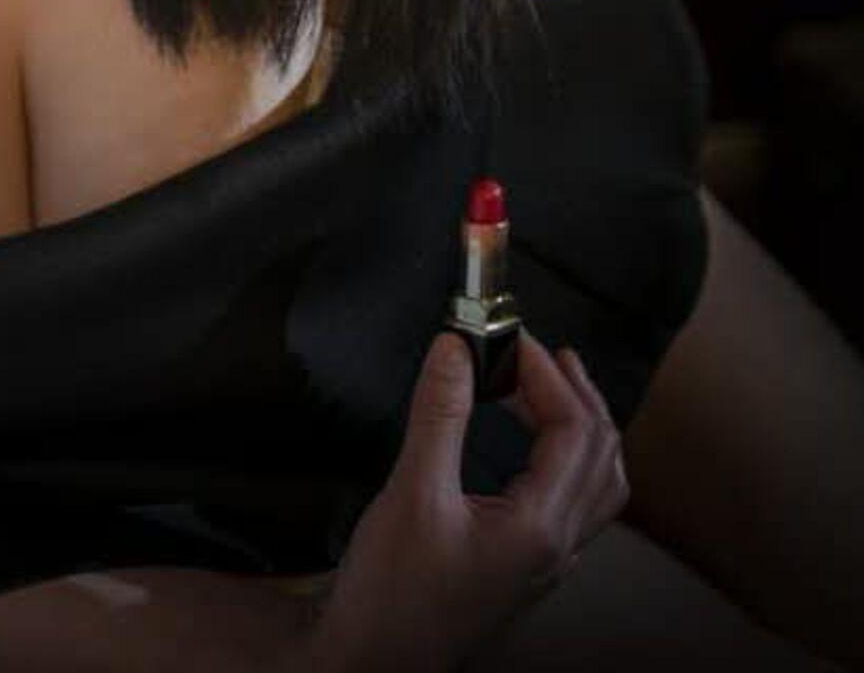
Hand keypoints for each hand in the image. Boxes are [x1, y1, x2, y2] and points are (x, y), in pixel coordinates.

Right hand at [304, 330, 627, 671]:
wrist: (375, 661)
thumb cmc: (392, 593)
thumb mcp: (411, 493)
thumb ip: (438, 415)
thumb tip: (455, 348)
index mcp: (539, 530)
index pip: (575, 430)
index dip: (546, 373)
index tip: (509, 337)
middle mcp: (556, 548)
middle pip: (602, 454)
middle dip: (576, 391)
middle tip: (537, 351)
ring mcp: (546, 563)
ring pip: (599, 484)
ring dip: (581, 425)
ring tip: (547, 386)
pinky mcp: (527, 567)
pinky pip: (575, 504)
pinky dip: (566, 457)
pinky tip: (530, 444)